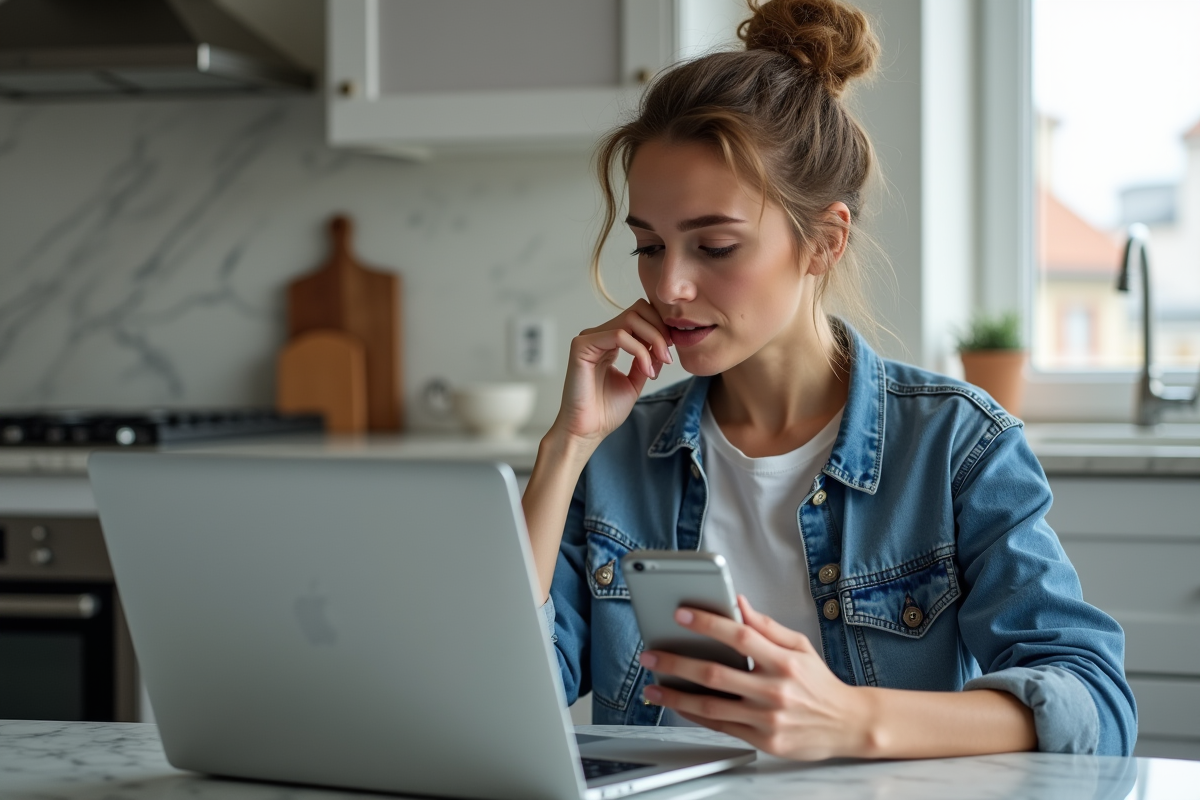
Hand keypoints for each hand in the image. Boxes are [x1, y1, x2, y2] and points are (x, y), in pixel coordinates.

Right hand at [550, 299, 673, 447]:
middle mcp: (598, 336)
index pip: (639, 315)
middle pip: (637, 310)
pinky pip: (618, 335)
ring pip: (630, 320)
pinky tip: (646, 369)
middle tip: (668, 355)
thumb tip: (663, 343)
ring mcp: (589, 338)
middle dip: (659, 330)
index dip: (659, 327)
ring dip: (653, 340)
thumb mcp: (636, 381)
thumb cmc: (605, 411)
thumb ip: (647, 359)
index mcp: (609, 342)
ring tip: (660, 363)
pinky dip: (639, 350)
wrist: (587, 430)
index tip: (670, 350)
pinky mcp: (581, 346)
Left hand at [638, 596, 869, 759]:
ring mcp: (767, 718)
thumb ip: (766, 626)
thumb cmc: (820, 684)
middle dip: (676, 662)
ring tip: (653, 685)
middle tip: (651, 654)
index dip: (707, 623)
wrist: (847, 725)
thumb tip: (739, 603)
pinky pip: (721, 726)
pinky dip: (695, 715)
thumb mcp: (800, 646)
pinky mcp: (764, 740)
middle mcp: (774, 690)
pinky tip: (678, 704)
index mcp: (784, 661)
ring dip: (676, 694)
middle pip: (715, 673)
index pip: (739, 636)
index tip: (681, 614)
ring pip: (711, 706)